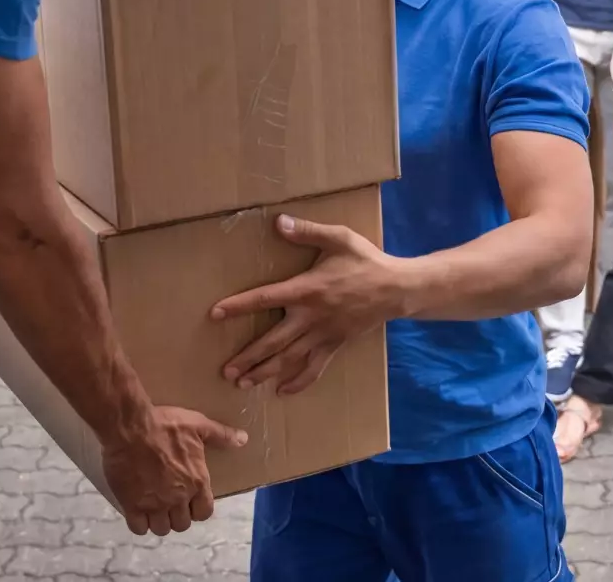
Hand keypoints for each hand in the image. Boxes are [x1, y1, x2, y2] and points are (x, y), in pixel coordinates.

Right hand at [101, 406, 247, 536]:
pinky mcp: (132, 506)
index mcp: (196, 482)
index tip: (190, 500)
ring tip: (153, 506)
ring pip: (161, 529)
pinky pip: (138, 528)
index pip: (204, 512)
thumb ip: (221, 435)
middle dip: (177, 516)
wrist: (130, 428)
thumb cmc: (165, 425)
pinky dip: (139, 523)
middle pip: (182, 524)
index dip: (198, 509)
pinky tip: (136, 509)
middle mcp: (178, 498)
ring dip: (158, 520)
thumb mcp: (197, 425)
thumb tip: (243, 439)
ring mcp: (155, 504)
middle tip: (169, 501)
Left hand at [209, 215, 406, 395]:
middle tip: (226, 371)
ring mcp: (323, 334)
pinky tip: (283, 391)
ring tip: (243, 384)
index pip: (265, 298)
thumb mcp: (338, 238)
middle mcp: (311, 317)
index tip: (215, 313)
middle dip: (249, 357)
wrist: (396, 289)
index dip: (239, 306)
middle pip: (273, 341)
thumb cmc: (365, 261)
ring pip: (290, 359)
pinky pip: (315, 368)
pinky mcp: (335, 345)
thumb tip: (278, 222)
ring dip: (265, 372)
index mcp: (306, 290)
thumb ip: (307, 232)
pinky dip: (299, 381)